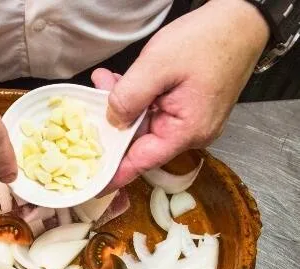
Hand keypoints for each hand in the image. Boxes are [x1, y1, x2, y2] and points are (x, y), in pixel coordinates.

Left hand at [91, 0, 268, 191]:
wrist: (241, 21)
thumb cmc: (207, 40)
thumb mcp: (158, 65)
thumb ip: (129, 96)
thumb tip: (111, 120)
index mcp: (186, 132)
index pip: (141, 163)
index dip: (113, 174)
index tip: (90, 184)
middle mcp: (191, 134)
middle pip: (139, 141)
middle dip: (111, 123)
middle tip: (92, 98)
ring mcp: (191, 122)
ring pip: (144, 123)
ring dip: (123, 104)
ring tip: (104, 81)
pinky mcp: (189, 109)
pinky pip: (155, 111)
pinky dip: (137, 98)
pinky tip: (121, 81)